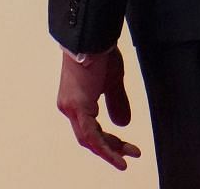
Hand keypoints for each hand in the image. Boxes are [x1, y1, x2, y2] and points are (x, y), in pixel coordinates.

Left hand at [56, 46, 142, 170]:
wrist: (93, 38)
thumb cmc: (101, 53)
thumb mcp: (112, 81)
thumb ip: (116, 102)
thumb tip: (123, 124)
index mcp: (76, 101)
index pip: (91, 129)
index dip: (109, 141)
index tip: (127, 147)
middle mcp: (69, 107)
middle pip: (89, 138)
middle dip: (111, 148)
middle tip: (130, 155)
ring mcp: (71, 108)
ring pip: (89, 139)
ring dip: (108, 151)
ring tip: (124, 161)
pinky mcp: (77, 107)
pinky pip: (90, 134)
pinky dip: (104, 147)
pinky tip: (117, 155)